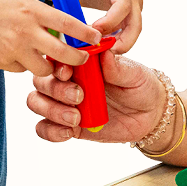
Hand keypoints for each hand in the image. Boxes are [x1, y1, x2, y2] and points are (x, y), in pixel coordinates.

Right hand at [0, 0, 101, 75]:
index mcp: (32, 10)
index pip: (66, 23)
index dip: (85, 32)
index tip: (97, 37)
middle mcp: (25, 32)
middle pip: (61, 53)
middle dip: (77, 58)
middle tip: (84, 56)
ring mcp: (14, 49)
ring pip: (43, 68)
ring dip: (52, 66)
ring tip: (54, 59)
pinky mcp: (3, 62)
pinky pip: (24, 70)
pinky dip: (28, 65)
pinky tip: (26, 56)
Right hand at [28, 50, 166, 143]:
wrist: (150, 114)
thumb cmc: (141, 87)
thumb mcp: (135, 74)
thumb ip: (118, 66)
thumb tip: (105, 53)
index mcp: (81, 62)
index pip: (56, 58)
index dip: (56, 65)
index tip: (68, 72)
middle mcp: (68, 80)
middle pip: (41, 80)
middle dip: (55, 89)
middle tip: (78, 97)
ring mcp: (65, 103)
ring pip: (37, 102)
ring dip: (51, 110)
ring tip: (76, 118)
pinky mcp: (67, 125)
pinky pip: (44, 128)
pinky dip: (50, 131)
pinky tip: (68, 132)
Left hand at [59, 0, 142, 52]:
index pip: (122, 4)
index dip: (110, 20)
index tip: (93, 29)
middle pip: (136, 23)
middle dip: (122, 41)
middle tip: (102, 52)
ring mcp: (136, 4)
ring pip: (136, 29)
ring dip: (123, 44)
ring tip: (103, 55)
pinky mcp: (135, 11)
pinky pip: (132, 30)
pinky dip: (121, 40)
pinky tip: (105, 48)